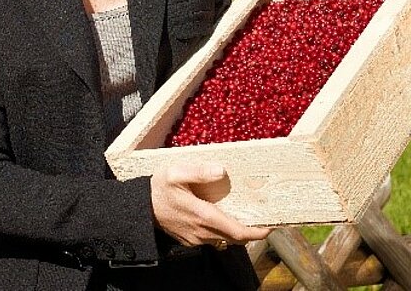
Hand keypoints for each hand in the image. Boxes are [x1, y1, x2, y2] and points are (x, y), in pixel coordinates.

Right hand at [150, 162, 270, 246]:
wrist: (139, 207)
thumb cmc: (158, 188)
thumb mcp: (176, 172)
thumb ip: (198, 171)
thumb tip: (221, 170)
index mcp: (203, 216)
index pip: (237, 232)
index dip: (257, 232)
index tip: (272, 226)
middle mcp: (202, 232)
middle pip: (235, 238)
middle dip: (252, 232)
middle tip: (266, 219)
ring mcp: (195, 238)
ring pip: (224, 240)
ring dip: (238, 231)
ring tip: (248, 217)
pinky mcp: (190, 240)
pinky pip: (213, 239)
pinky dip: (224, 232)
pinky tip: (225, 217)